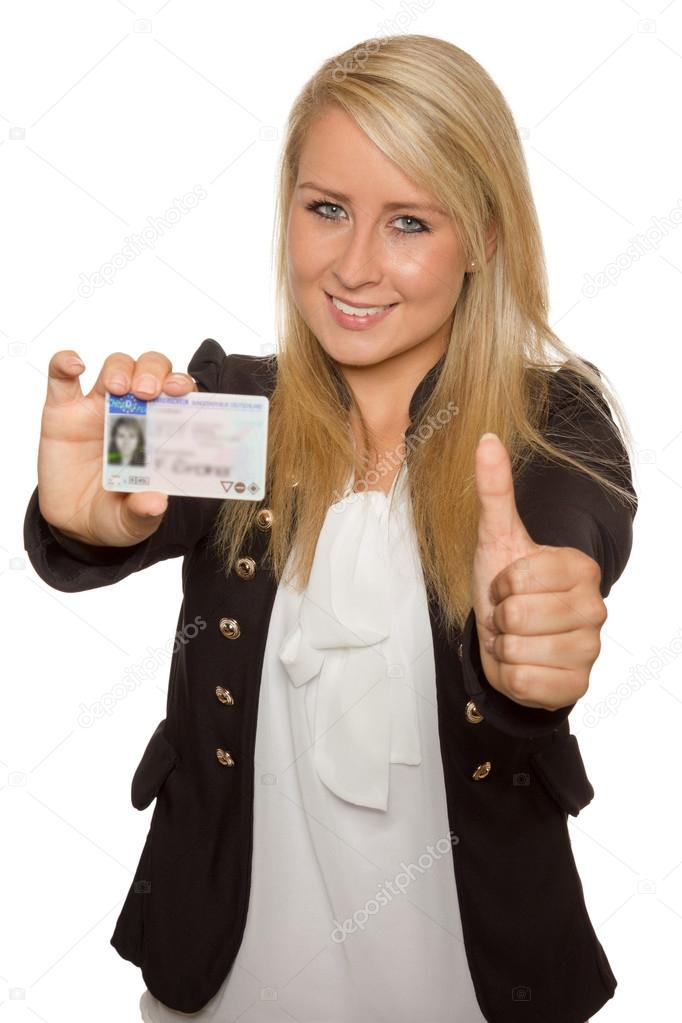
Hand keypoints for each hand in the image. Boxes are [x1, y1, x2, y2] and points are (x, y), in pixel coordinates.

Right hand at [37, 350, 197, 546]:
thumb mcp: (133, 521)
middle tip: (148, 391)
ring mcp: (98, 408)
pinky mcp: (63, 411)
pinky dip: (64, 363)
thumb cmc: (115, 513)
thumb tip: (155, 502)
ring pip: (115, 367)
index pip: (179, 396)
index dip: (182, 386)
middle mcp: (134, 412)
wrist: (75, 524)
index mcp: (161, 432)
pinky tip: (74, 365)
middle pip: (150, 370)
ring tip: (119, 388)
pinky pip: (61, 377)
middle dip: (153, 372)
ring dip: (120, 369)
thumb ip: (144, 512)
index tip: (181, 391)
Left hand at [470, 432, 606, 710]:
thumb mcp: (496, 538)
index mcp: (581, 568)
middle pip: (518, 615)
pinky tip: (522, 663)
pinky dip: (510, 676)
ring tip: (514, 638)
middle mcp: (596, 608)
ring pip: (520, 650)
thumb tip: (487, 439)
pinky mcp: (578, 686)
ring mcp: (591, 649)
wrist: (510, 640)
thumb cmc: (506, 588)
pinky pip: (524, 682)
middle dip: (499, 618)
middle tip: (508, 616)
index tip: (507, 585)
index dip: (500, 584)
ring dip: (503, 647)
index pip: (519, 577)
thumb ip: (494, 490)